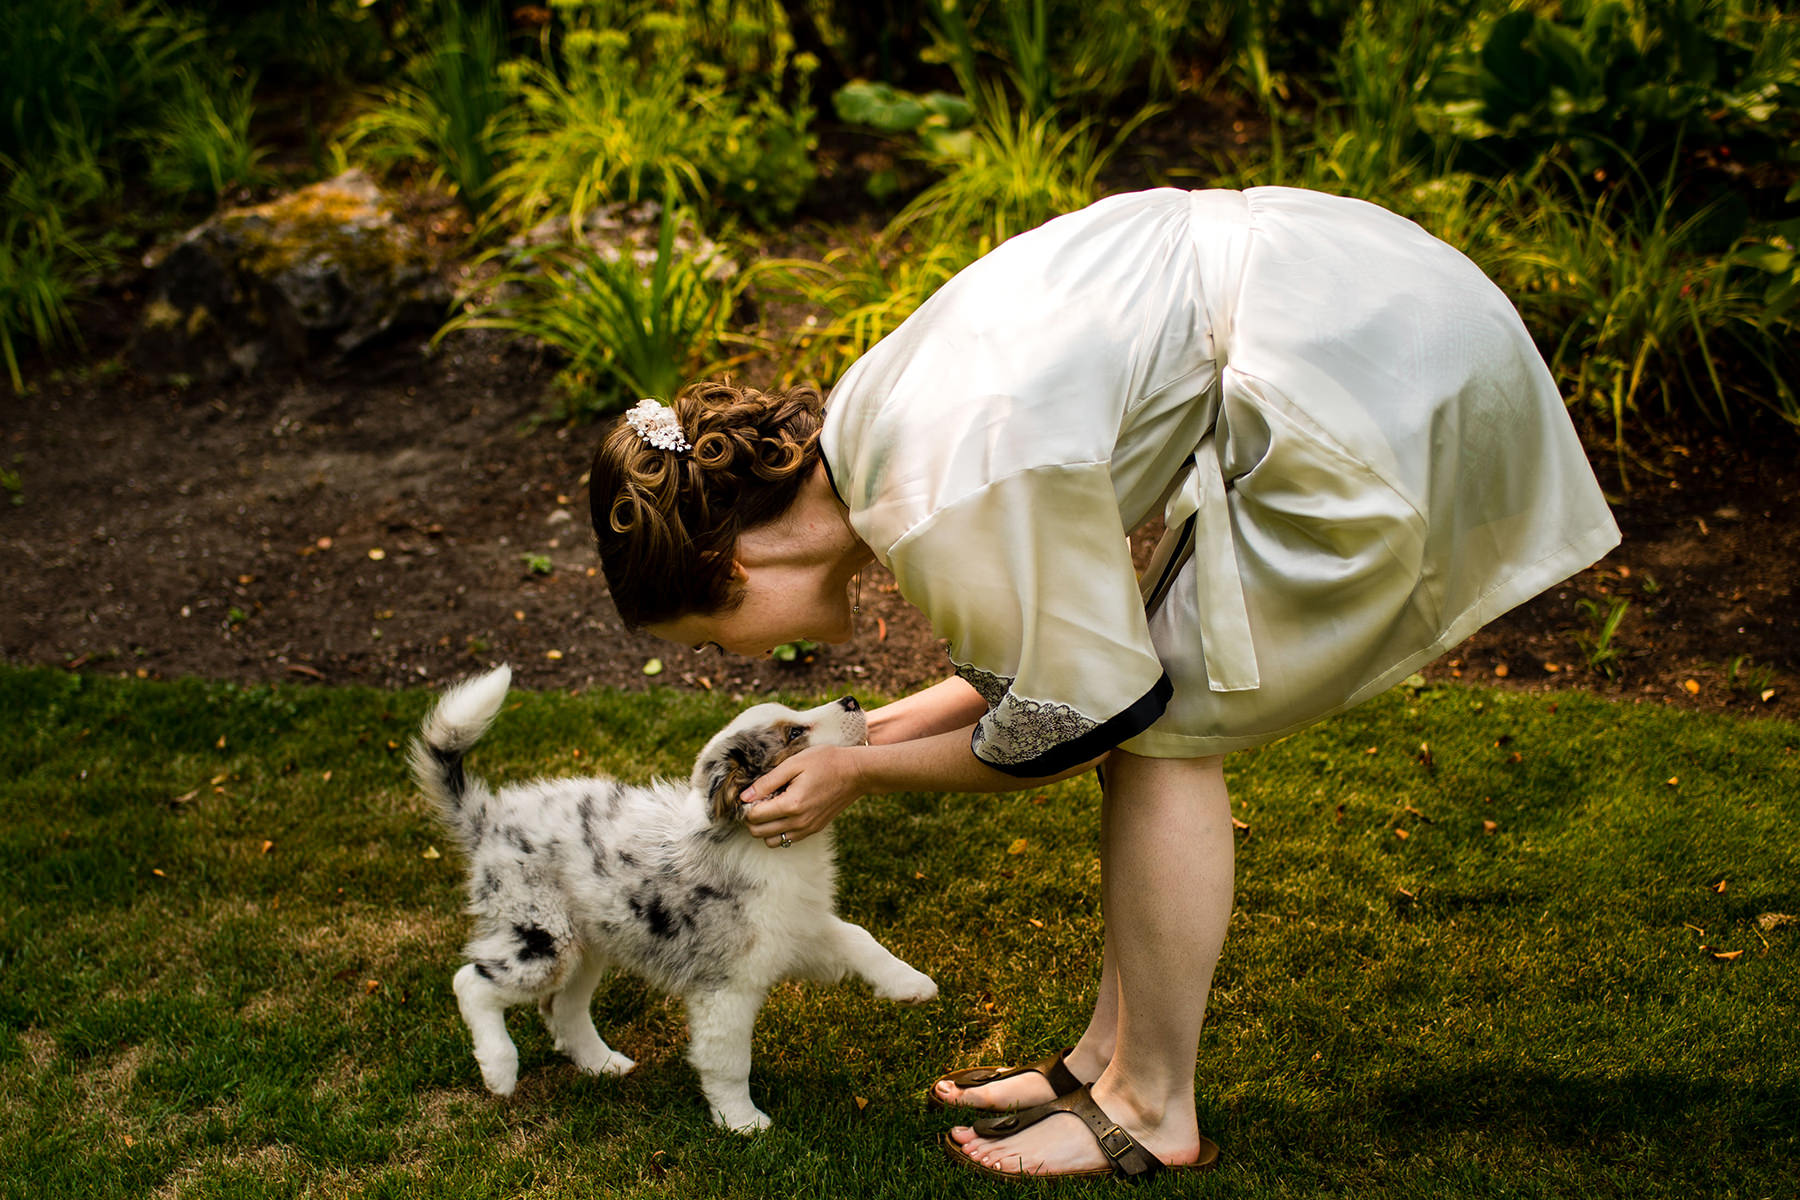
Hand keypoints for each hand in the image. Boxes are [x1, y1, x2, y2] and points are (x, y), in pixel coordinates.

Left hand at [740, 744, 865, 847]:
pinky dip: (779, 830)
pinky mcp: (814, 829)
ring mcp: (807, 829)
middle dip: (751, 818)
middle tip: (757, 800)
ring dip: (764, 827)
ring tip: (770, 807)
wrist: (856, 773)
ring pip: (772, 841)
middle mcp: (798, 822)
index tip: (751, 793)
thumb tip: (745, 796)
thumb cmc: (826, 762)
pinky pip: (787, 840)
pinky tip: (784, 812)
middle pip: (758, 832)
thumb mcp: (794, 764)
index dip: (747, 805)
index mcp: (791, 804)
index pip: (754, 816)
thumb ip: (767, 781)